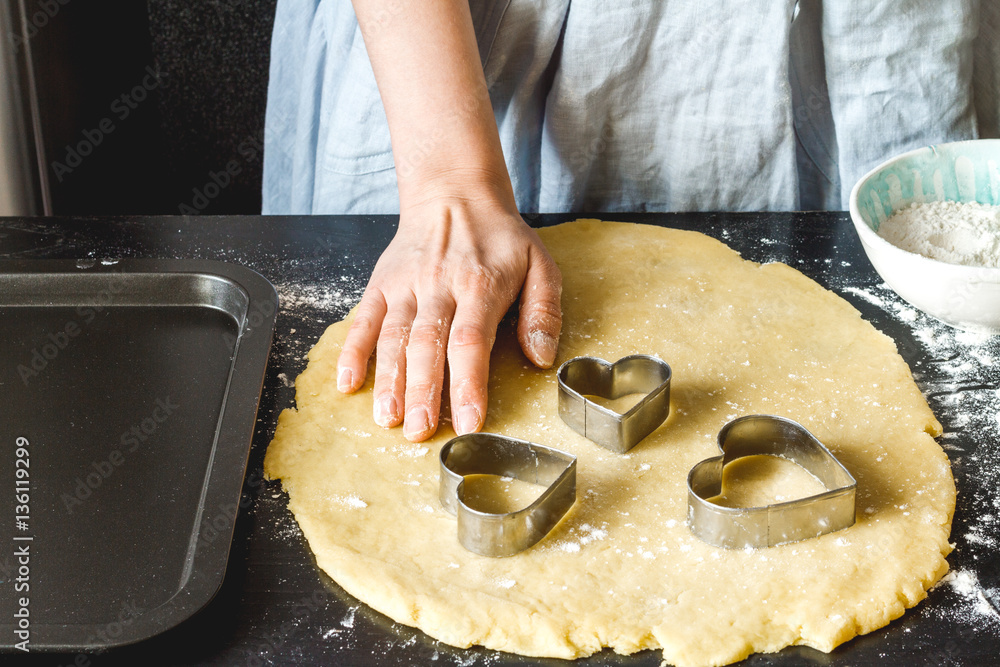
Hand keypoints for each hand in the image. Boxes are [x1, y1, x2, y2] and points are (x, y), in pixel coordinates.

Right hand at [335, 195, 561, 440]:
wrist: (453, 193)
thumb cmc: (500, 237)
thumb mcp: (540, 264)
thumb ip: (543, 311)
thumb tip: (541, 358)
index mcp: (480, 285)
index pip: (471, 341)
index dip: (468, 383)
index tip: (469, 420)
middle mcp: (438, 286)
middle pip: (427, 345)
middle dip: (423, 392)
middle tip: (420, 432)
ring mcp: (406, 286)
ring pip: (394, 337)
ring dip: (388, 380)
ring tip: (387, 419)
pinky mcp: (381, 284)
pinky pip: (364, 320)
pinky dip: (352, 351)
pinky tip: (347, 383)